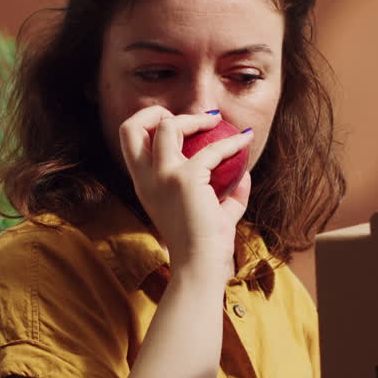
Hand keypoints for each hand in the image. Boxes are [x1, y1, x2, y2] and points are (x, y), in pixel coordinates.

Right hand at [119, 107, 254, 277]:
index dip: (149, 125)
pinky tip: (246, 140)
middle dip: (154, 111)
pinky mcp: (185, 179)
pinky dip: (231, 142)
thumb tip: (243, 172)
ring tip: (217, 121)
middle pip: (131, 127)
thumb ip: (227, 193)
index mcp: (144, 184)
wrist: (200, 266)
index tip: (178, 124)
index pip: (130, 142)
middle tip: (185, 117)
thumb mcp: (215, 213)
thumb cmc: (206, 245)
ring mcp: (163, 176)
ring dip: (194, 118)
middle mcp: (146, 178)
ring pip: (168, 126)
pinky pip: (212, 150)